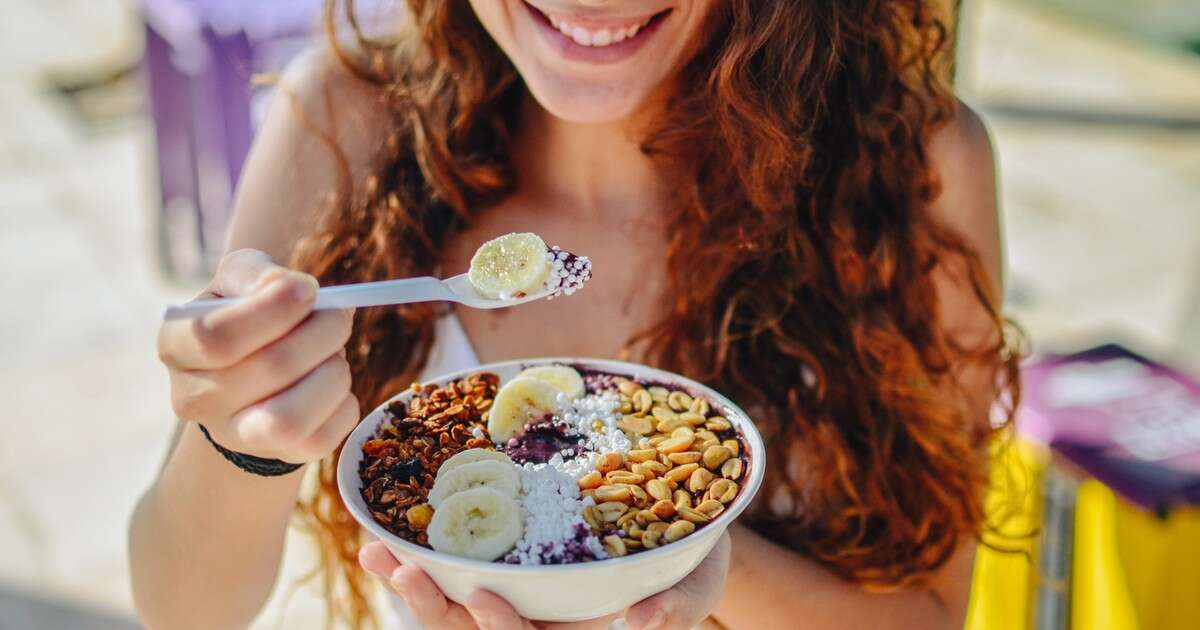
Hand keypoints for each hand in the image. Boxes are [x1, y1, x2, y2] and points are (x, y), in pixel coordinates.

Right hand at [157, 248, 356, 462]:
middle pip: (270, 368)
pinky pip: (324, 438)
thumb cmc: (246, 316)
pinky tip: (332, 383)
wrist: (253, 377)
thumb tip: (290, 288)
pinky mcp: (280, 455)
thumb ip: (255, 273)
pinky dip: (343, 404)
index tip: (308, 289)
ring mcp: (235, 435)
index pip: (215, 337)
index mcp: (175, 345)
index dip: (274, 309)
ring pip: (290, 418)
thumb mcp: (238, 281)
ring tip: (334, 354)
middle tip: (339, 315)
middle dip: (323, 332)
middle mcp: (194, 398)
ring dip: (333, 374)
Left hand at [359, 531, 730, 629]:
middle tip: (403, 571)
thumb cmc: (695, 562)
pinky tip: (382, 536)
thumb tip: (639, 625)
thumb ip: (675, 607)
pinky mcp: (505, 567)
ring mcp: (518, 599)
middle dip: (437, 609)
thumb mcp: (696, 582)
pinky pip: (453, 572)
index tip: (483, 597)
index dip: (502, 629)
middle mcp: (539, 624)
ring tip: (376, 552)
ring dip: (413, 586)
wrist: (682, 530)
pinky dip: (418, 557)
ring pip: (454, 609)